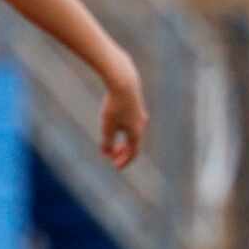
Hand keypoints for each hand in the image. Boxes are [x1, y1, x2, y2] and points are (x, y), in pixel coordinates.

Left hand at [99, 53, 147, 169]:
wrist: (124, 82)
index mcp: (136, 133)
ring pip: (132, 132)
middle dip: (123, 152)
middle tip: (111, 157)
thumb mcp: (107, 126)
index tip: (116, 167)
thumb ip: (107, 141)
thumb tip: (106, 153)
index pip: (133, 152)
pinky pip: (130, 121)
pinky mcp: (135, 104)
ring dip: (122, 140)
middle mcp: (141, 124)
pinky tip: (114, 123)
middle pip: (133, 143)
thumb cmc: (114, 105)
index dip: (125, 161)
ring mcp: (140, 114)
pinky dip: (123, 128)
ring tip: (111, 142)